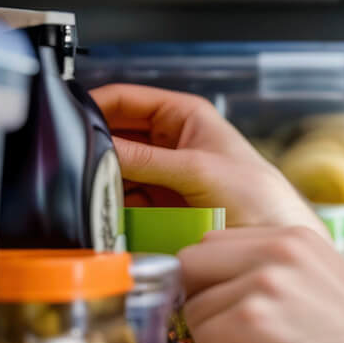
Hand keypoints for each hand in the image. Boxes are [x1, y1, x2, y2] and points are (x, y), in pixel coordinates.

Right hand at [91, 84, 323, 232]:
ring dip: (101, 178)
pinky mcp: (158, 207)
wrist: (275, 242)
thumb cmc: (259, 197)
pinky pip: (123, 200)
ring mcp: (162, 175)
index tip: (69, 120)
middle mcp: (170, 142)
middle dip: (96, 146)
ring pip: (116, 169)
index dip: (96, 105)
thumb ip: (147, 160)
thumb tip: (101, 147)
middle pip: (116, 135)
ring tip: (88, 188)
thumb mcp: (198, 171)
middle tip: (75, 161)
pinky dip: (110, 205)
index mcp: (183, 116)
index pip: (126, 100)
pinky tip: (102, 210)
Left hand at [178, 225, 343, 342]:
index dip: (212, 282)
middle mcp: (281, 249)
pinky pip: (202, 339)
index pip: (215, 242)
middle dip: (202, 303)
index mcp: (298, 238)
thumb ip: (274, 274)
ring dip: (216, 339)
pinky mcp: (253, 320)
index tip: (228, 309)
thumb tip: (219, 285)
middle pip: (193, 263)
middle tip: (238, 335)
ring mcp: (266, 282)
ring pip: (193, 307)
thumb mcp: (321, 289)